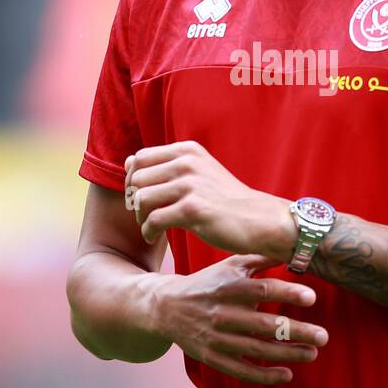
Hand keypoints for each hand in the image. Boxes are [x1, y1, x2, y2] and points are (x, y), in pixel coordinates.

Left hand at [125, 140, 294, 258]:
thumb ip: (169, 165)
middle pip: (137, 179)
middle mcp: (187, 163)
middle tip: (145, 216)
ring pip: (142, 199)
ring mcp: (191, 185)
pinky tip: (154, 236)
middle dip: (135, 201)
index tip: (140, 197)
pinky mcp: (193, 209)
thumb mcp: (200, 172)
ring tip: (150, 227)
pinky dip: (148, 231)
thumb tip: (128, 164)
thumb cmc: (226, 200)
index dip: (133, 179)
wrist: (259, 220)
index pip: (140, 158)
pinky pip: (153, 220)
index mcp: (187, 151)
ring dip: (140, 218)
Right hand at [147, 253, 328, 384]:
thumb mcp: (228, 266)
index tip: (312, 297)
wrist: (166, 307)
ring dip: (287, 354)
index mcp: (229, 288)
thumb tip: (291, 246)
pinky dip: (264, 375)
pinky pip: (241, 370)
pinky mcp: (212, 358)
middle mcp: (223, 313)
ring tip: (312, 353)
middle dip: (296, 331)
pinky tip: (287, 374)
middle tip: (323, 336)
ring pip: (257, 350)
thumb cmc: (206, 283)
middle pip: (265, 324)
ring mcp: (217, 338)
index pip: (262, 290)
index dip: (288, 292)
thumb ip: (258, 258)